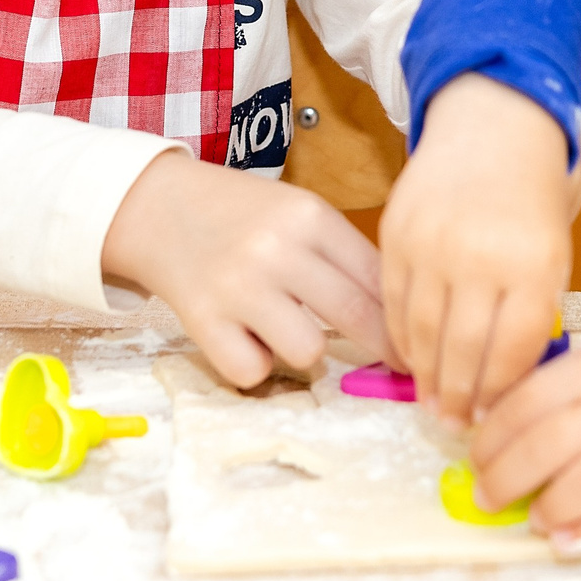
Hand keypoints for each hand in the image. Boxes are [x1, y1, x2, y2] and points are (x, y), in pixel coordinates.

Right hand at [101, 152, 384, 387]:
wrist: (162, 208)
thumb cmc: (246, 216)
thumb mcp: (299, 213)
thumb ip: (345, 254)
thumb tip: (402, 314)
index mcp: (309, 217)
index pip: (377, 277)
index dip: (403, 317)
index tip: (418, 342)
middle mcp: (276, 250)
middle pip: (355, 316)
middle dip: (384, 348)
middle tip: (395, 364)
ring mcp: (238, 288)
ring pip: (308, 351)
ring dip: (307, 351)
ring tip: (290, 330)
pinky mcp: (203, 322)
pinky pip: (253, 372)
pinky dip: (256, 366)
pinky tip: (249, 339)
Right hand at [380, 75, 577, 424]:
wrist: (492, 123)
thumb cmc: (533, 196)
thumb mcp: (554, 251)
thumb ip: (535, 309)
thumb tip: (511, 379)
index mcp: (535, 265)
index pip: (513, 350)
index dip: (500, 392)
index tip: (492, 417)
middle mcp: (482, 257)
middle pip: (464, 350)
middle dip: (458, 396)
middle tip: (454, 424)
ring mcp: (433, 245)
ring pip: (422, 331)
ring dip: (425, 375)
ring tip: (430, 401)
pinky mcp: (396, 235)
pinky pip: (392, 301)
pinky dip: (399, 336)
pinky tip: (410, 356)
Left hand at [468, 296, 580, 551]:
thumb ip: (565, 384)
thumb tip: (505, 427)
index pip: (525, 404)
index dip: (490, 437)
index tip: (476, 455)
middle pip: (545, 447)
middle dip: (503, 478)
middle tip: (488, 494)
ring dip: (547, 508)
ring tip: (533, 516)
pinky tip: (568, 536)